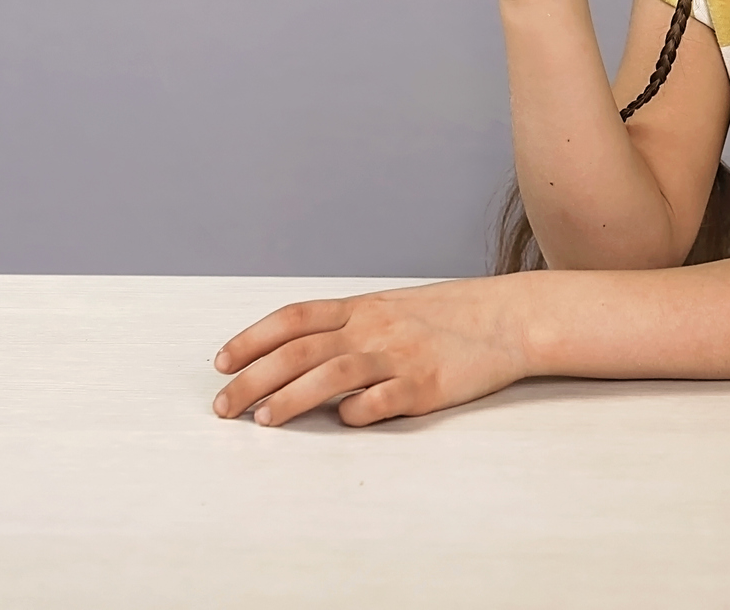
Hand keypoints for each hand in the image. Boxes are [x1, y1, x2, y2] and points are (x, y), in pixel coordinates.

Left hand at [211, 277, 532, 426]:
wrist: (509, 318)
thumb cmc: (447, 318)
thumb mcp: (391, 310)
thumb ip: (348, 330)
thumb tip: (296, 357)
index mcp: (361, 308)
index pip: (292, 320)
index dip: (251, 339)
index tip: (220, 363)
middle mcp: (373, 328)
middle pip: (299, 351)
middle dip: (253, 378)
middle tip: (224, 406)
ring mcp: (400, 356)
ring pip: (331, 374)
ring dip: (291, 397)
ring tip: (263, 420)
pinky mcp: (427, 385)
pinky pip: (382, 400)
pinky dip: (356, 412)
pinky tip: (343, 421)